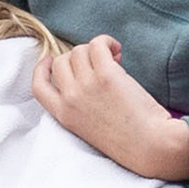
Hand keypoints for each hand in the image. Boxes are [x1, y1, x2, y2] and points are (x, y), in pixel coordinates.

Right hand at [34, 35, 188, 183]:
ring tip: (114, 57)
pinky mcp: (106, 75)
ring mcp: (87, 85)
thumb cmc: (129, 139)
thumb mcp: (89, 127)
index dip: (41, 68)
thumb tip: (85, 71)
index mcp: (64, 115)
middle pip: (61, 61)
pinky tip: (117, 49)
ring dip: (95, 48)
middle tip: (98, 64)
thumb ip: (80, 104)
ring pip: (79, 50)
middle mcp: (71, 98)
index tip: (49, 59)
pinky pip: (98, 45)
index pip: (38, 87)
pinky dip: (106, 42)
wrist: (150, 146)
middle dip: (78, 58)